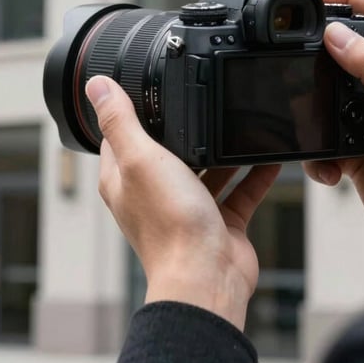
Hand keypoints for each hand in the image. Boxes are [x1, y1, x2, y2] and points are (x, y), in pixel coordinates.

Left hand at [85, 75, 280, 330]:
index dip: (131, 112)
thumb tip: (96, 85)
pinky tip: (268, 157)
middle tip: (201, 99)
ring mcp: (187, 209)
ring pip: (205, 171)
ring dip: (221, 152)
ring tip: (239, 123)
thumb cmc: (169, 225)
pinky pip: (239, 192)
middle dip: (183, 129)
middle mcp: (153, 193)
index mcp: (123, 179)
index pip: (119, 136)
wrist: (207, 277)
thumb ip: (120, 121)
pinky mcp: (218, 222)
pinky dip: (253, 175)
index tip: (146, 88)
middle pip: (167, 151)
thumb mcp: (141, 158)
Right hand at [306, 0, 363, 267]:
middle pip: (347, 49)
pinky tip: (330, 167)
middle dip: (319, 53)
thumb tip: (336, 33)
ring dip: (314, 113)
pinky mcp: (356, 146)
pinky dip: (318, 152)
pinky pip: (323, 137)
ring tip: (313, 126)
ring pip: (327, 95)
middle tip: (295, 55)